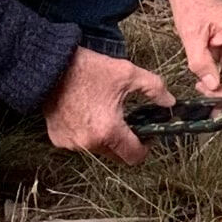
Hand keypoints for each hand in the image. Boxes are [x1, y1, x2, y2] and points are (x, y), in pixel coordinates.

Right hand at [45, 42, 177, 157]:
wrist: (51, 65)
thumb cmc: (88, 69)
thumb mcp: (128, 74)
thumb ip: (154, 88)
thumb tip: (170, 102)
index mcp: (109, 131)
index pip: (134, 157)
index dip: (145, 148)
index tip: (146, 135)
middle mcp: (89, 143)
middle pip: (117, 155)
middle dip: (126, 142)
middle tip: (128, 122)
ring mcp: (71, 143)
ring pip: (98, 149)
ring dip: (105, 137)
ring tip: (104, 113)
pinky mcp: (58, 139)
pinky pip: (79, 143)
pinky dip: (85, 133)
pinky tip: (86, 114)